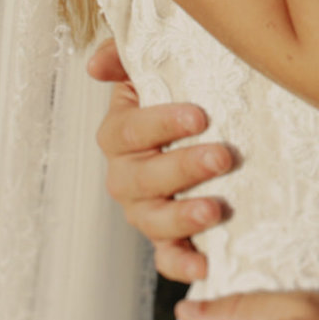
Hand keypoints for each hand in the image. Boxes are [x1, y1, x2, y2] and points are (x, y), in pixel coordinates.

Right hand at [88, 40, 231, 283]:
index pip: (130, 130)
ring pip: (153, 220)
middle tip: (221, 158)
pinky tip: (207, 263)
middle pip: (143, 178)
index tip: (199, 116)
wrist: (204, 134)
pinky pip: (167, 257)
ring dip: (183, 217)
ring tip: (215, 210)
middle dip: (183, 168)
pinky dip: (182, 263)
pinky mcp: (169, 239)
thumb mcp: (151, 70)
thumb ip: (125, 56)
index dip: (161, 123)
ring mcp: (145, 210)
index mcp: (120, 134)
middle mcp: (126, 176)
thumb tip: (97, 64)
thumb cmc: (179, 96)